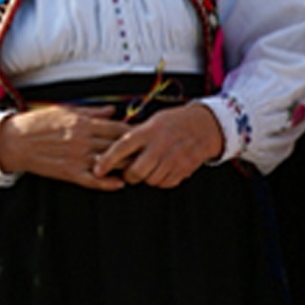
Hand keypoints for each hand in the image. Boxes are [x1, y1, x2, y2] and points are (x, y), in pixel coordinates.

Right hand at [0, 103, 136, 187]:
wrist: (15, 140)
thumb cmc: (39, 123)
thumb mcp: (67, 110)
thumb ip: (93, 112)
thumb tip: (114, 110)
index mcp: (85, 123)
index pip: (118, 128)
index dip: (135, 133)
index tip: (147, 135)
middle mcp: (84, 140)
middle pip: (118, 146)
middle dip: (135, 151)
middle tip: (150, 154)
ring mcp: (77, 158)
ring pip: (109, 163)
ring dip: (125, 167)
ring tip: (140, 169)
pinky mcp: (69, 172)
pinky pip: (92, 180)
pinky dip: (107, 183)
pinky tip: (120, 184)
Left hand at [91, 102, 224, 189]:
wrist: (207, 125)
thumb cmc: (176, 122)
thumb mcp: (154, 121)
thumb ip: (136, 135)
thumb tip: (114, 150)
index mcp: (149, 131)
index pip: (121, 147)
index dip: (106, 160)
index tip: (97, 170)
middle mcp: (160, 145)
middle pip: (135, 172)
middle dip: (129, 175)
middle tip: (130, 171)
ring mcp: (173, 158)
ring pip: (150, 180)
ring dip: (147, 178)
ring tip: (151, 167)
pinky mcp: (184, 168)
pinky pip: (165, 183)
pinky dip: (162, 180)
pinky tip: (164, 169)